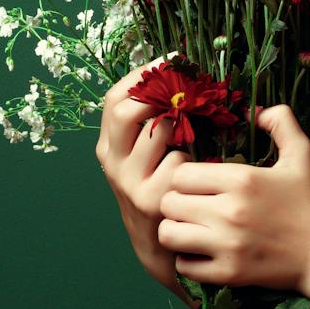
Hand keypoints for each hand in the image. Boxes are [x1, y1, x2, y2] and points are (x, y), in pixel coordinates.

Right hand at [94, 54, 189, 298]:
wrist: (164, 250)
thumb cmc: (163, 191)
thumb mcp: (145, 158)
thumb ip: (152, 124)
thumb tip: (176, 74)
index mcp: (109, 146)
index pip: (114, 97)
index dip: (142, 74)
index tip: (171, 58)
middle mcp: (113, 163)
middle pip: (128, 108)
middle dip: (162, 94)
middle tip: (189, 90)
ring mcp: (130, 182)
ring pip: (160, 130)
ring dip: (185, 128)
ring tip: (197, 138)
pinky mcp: (153, 200)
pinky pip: (181, 160)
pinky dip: (196, 162)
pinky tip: (200, 177)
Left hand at [159, 103, 309, 295]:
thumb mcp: (302, 155)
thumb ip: (281, 122)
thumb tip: (255, 109)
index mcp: (242, 179)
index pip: (180, 174)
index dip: (184, 178)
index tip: (198, 185)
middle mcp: (230, 211)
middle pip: (169, 203)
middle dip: (177, 203)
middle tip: (192, 207)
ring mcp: (228, 244)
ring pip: (169, 234)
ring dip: (176, 231)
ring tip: (191, 230)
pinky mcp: (229, 273)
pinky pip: (184, 266)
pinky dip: (188, 260)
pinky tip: (202, 253)